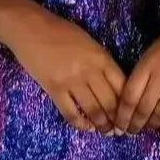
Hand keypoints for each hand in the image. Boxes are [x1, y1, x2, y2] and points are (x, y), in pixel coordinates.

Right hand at [0, 0, 125, 132]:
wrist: (29, 27)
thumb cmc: (60, 31)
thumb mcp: (89, 43)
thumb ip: (101, 62)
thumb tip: (113, 86)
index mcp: (101, 57)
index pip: (122, 86)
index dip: (128, 104)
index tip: (130, 114)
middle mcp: (90, 71)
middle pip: (110, 102)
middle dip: (117, 120)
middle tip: (120, 130)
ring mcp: (71, 81)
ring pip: (93, 110)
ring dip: (102, 125)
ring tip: (106, 132)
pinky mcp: (54, 89)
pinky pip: (70, 113)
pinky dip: (80, 123)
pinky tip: (86, 127)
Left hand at [114, 0, 159, 135]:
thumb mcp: (154, 50)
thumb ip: (144, 72)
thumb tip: (132, 101)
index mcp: (148, 62)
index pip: (129, 96)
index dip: (122, 115)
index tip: (118, 125)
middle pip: (144, 108)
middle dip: (135, 125)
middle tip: (131, 133)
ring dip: (153, 126)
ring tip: (148, 130)